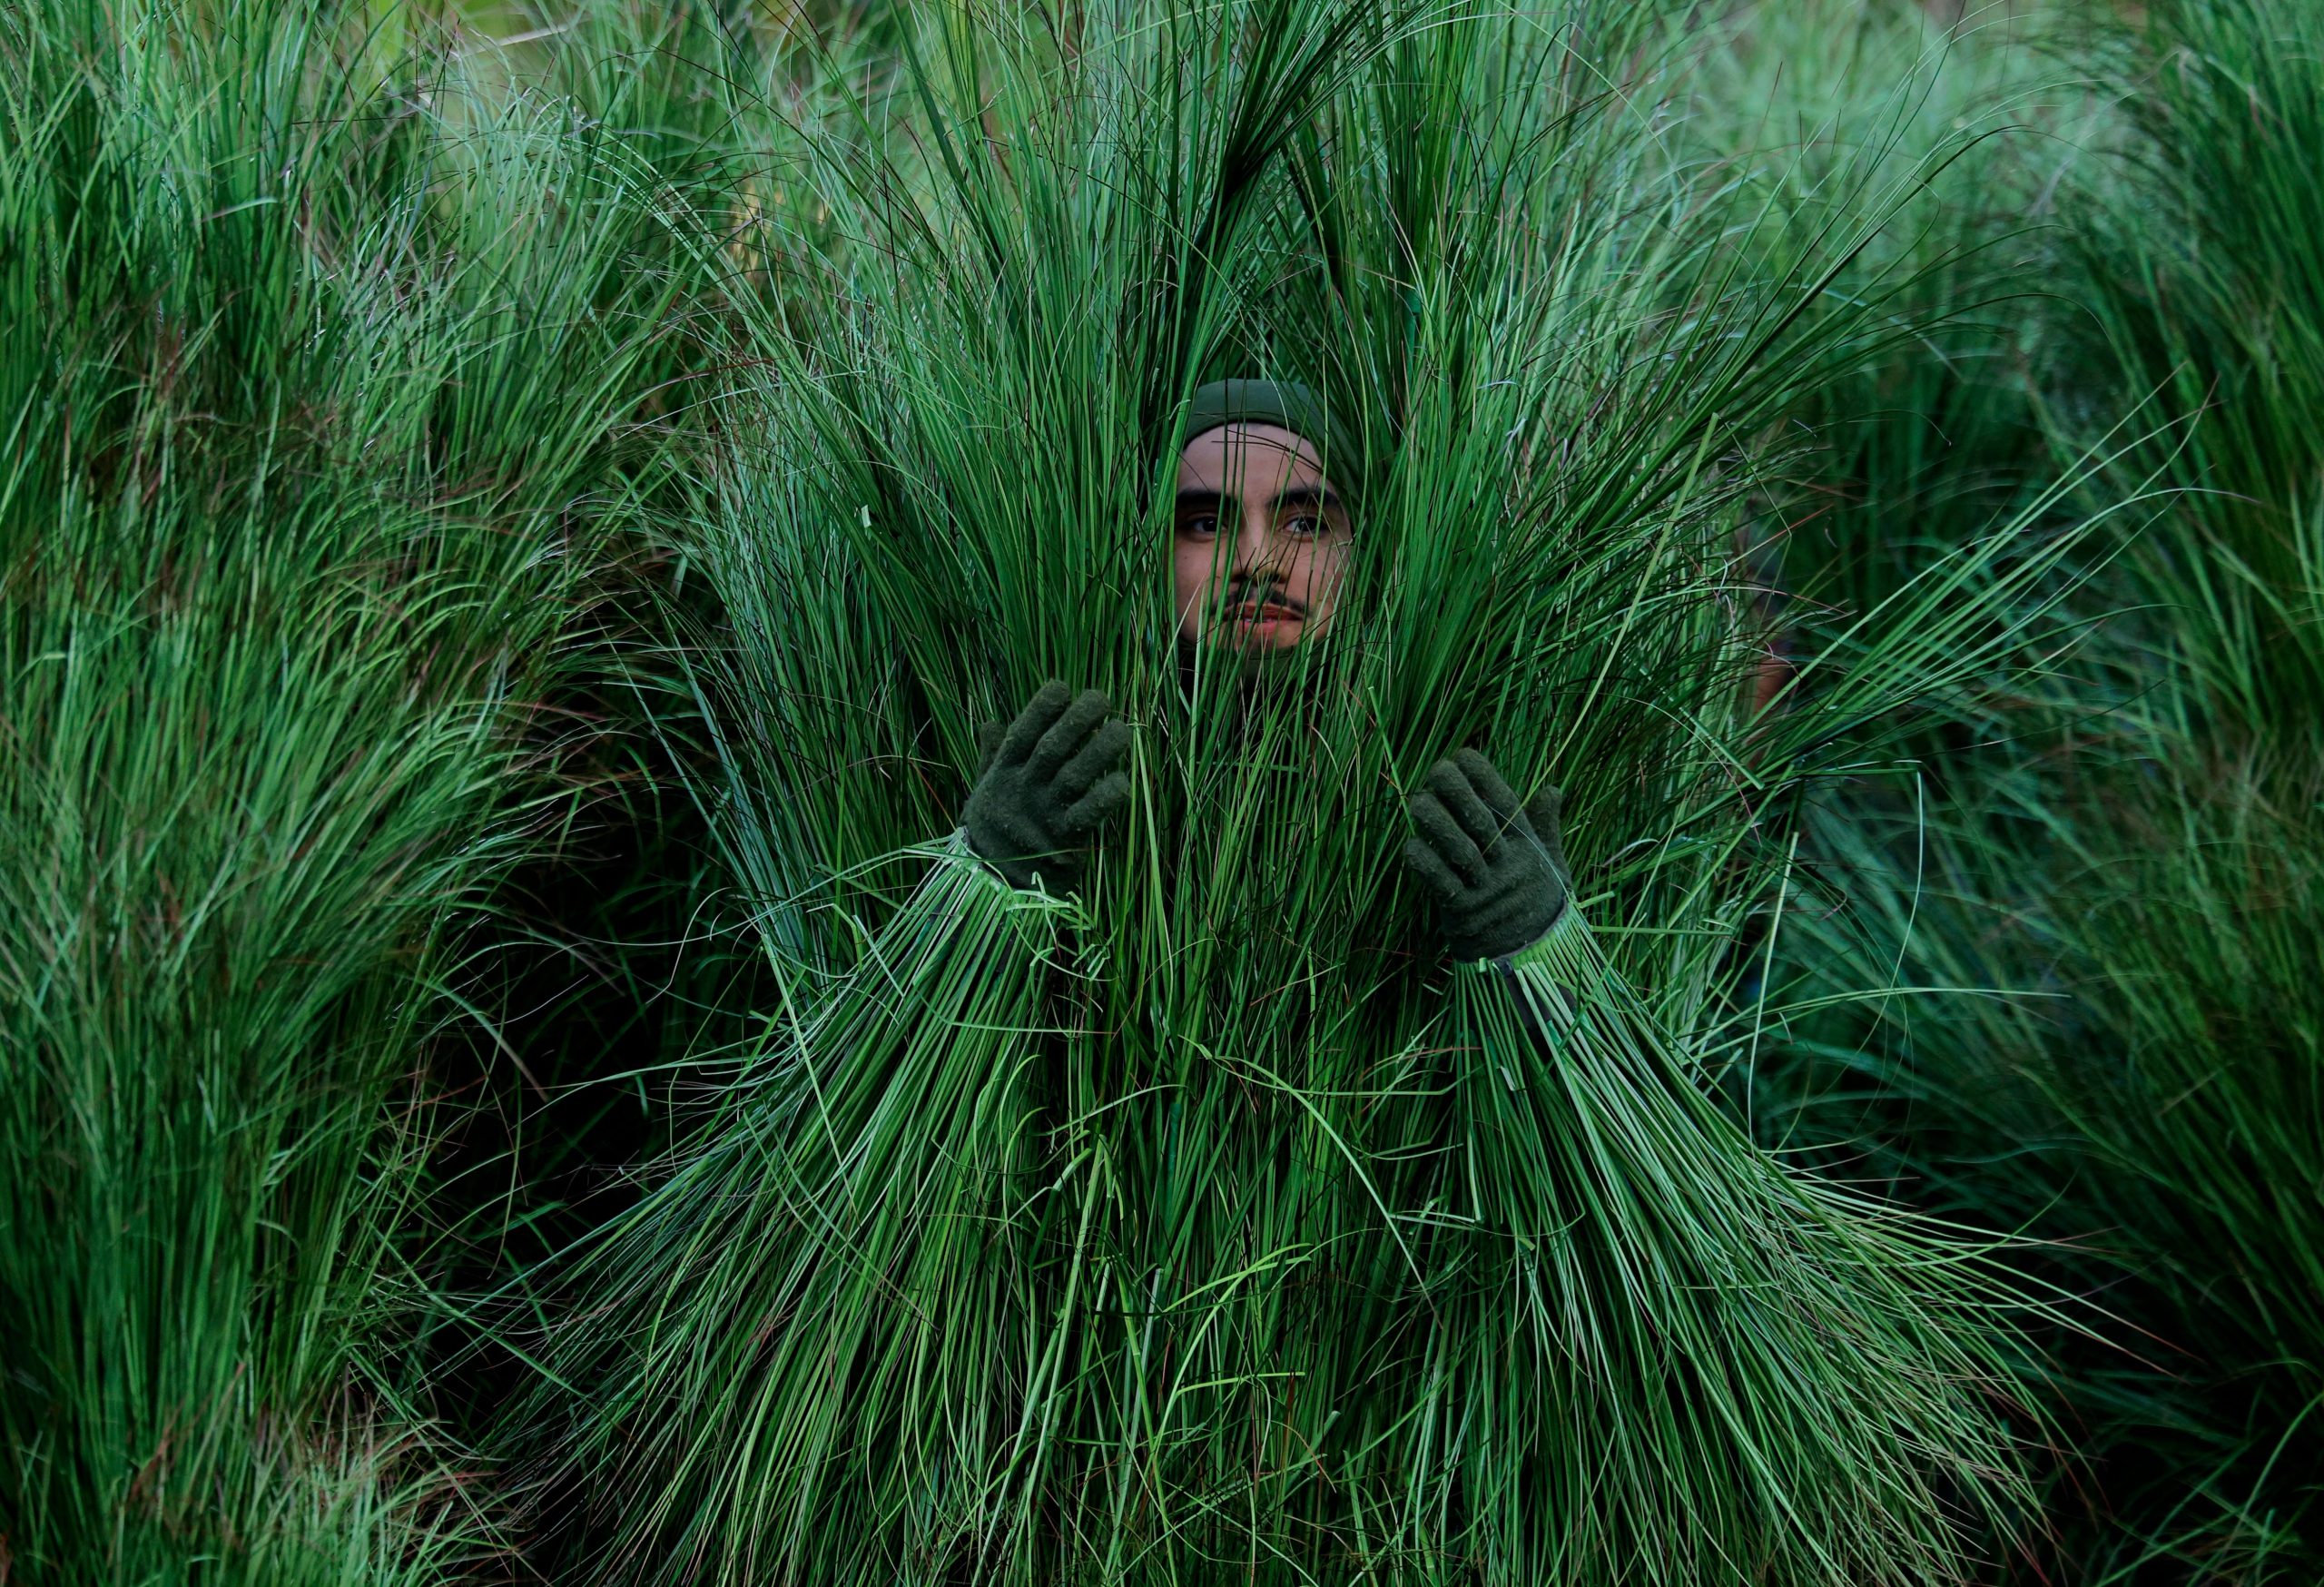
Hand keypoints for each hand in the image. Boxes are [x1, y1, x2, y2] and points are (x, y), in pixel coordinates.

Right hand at [963, 681, 1132, 894]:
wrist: (990, 885)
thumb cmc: (992, 830)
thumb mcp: (984, 790)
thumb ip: (990, 756)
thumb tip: (989, 722)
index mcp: (1004, 773)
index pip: (1021, 734)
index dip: (1040, 709)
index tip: (1062, 687)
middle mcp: (1024, 789)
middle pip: (1051, 749)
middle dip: (1076, 722)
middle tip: (1101, 698)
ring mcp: (1044, 814)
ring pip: (1074, 777)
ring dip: (1100, 752)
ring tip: (1123, 730)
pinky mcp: (1064, 841)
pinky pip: (1088, 816)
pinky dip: (1106, 798)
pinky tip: (1125, 781)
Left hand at [1402, 748, 1570, 962]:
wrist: (1535, 961)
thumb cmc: (1539, 904)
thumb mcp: (1552, 865)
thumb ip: (1546, 826)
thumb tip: (1553, 789)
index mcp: (1528, 848)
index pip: (1506, 804)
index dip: (1484, 777)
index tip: (1464, 755)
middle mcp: (1508, 866)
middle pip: (1480, 821)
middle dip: (1456, 792)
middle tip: (1435, 771)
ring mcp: (1486, 890)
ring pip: (1458, 850)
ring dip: (1434, 823)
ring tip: (1417, 802)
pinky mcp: (1464, 913)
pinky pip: (1440, 883)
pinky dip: (1424, 863)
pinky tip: (1411, 844)